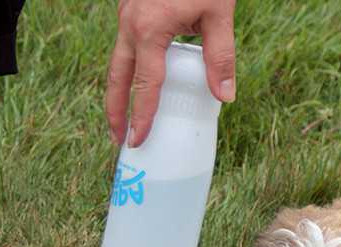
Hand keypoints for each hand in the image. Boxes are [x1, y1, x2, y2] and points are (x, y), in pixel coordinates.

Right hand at [106, 0, 236, 147]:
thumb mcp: (219, 13)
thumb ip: (221, 56)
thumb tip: (225, 97)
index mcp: (150, 30)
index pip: (145, 86)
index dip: (142, 117)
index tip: (139, 140)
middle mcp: (130, 24)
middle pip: (117, 78)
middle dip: (115, 110)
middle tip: (119, 139)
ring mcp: (126, 15)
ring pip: (117, 61)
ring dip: (119, 90)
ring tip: (123, 118)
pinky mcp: (130, 9)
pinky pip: (125, 46)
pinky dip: (128, 69)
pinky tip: (141, 81)